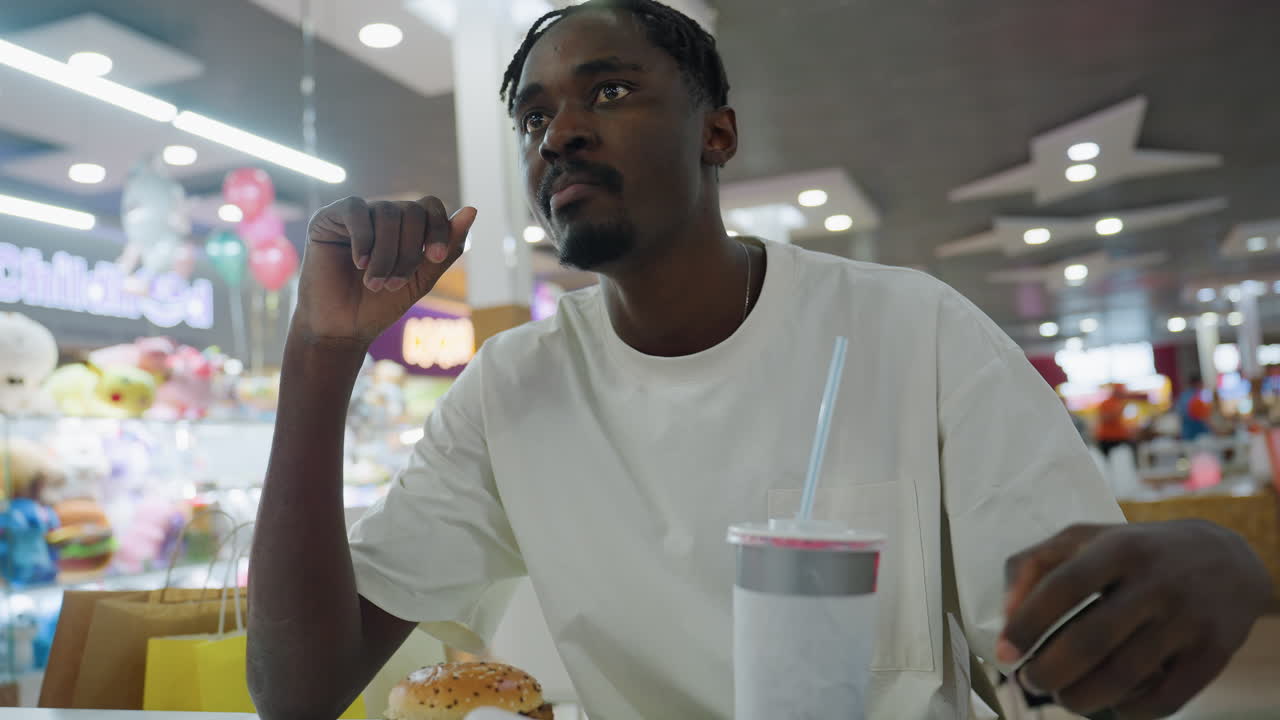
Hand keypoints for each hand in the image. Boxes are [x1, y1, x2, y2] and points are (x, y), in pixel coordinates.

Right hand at [294, 196, 477, 345]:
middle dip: (408, 250)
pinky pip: (355, 210)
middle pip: (411, 211)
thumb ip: (446, 248)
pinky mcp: (329, 219)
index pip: (430, 206)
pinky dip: (363, 239)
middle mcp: (383, 216)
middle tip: (395, 283)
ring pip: (385, 212)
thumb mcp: (422, 279)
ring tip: (375, 283)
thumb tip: (472, 210)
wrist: (344, 327)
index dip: (438, 228)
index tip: (433, 258)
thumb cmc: (382, 305)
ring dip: (385, 254)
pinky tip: (359, 263)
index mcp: (407, 227)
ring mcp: (357, 216)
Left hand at [998, 520, 1271, 718]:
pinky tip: (1112, 703)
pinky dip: (1128, 712)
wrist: (1229, 558)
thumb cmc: (1135, 550)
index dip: (1027, 625)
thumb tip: (1006, 617)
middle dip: (1048, 672)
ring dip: (1080, 698)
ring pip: (1123, 677)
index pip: (1063, 588)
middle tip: (1031, 681)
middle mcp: (1156, 582)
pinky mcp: (1214, 653)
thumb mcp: (1084, 537)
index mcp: (1119, 548)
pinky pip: (1164, 699)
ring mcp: (1188, 619)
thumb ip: (1034, 565)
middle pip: (1090, 641)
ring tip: (1064, 695)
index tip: (1006, 653)